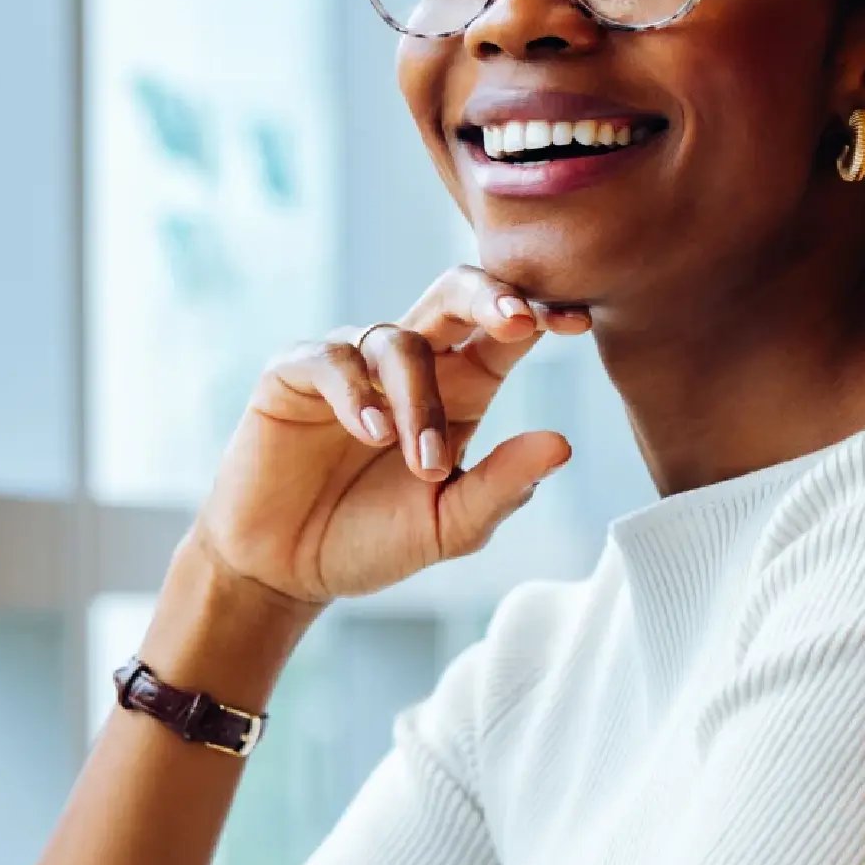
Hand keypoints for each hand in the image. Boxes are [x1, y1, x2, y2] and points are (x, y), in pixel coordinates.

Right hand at [192, 267, 587, 605]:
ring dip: (420, 402)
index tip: (577, 323)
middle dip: (491, 295)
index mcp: (460, 389)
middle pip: (454, 294)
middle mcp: (409, 365)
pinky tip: (371, 434)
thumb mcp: (450, 525)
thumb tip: (563, 444)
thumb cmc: (371, 541)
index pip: (506, 332)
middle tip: (521, 321)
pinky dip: (357, 394)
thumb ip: (502, 486)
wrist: (286, 571)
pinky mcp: (294, 374)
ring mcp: (351, 364)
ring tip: (424, 465)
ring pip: (400, 342)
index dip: (539, 314)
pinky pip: (333, 360)